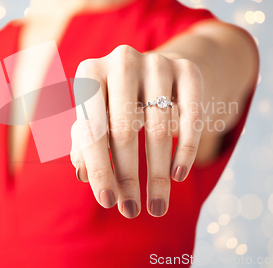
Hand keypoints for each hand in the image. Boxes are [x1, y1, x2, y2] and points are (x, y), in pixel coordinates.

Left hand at [70, 45, 203, 217]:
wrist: (155, 73)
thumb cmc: (116, 103)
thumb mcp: (96, 117)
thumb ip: (85, 142)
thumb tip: (82, 173)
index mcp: (90, 72)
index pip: (92, 128)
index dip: (99, 168)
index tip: (107, 202)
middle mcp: (121, 61)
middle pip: (124, 130)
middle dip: (128, 177)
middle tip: (131, 210)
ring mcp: (157, 62)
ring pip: (159, 127)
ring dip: (157, 174)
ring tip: (157, 206)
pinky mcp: (187, 69)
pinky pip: (190, 116)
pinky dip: (185, 149)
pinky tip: (178, 175)